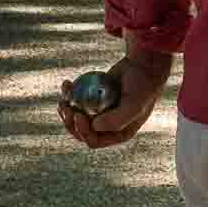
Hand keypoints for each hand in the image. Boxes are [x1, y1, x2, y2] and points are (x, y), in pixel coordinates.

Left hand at [56, 52, 170, 150]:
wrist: (143, 65)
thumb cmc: (142, 85)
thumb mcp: (134, 104)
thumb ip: (117, 120)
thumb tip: (94, 126)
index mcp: (120, 134)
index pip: (93, 141)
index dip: (82, 131)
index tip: (77, 114)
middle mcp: (109, 126)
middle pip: (80, 132)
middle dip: (69, 122)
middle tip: (66, 107)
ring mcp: (100, 113)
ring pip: (74, 118)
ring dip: (65, 108)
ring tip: (64, 95)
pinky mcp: (93, 99)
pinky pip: (76, 101)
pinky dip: (68, 94)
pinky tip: (67, 84)